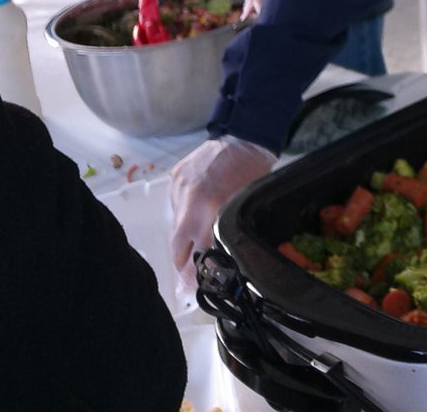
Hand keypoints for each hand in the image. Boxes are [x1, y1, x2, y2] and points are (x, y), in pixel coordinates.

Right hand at [168, 136, 275, 293]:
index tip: (192, 289)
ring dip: (184, 239)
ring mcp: (179, 189)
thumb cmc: (252, 174)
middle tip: (187, 278)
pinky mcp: (174, 178)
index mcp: (213, 209)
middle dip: (181, 265)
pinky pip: (175, 206)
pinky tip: (195, 215)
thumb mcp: (244, 208)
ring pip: (175, 226)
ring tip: (194, 246)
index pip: (198, 252)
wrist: (242, 139)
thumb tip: (218, 260)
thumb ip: (227, 233)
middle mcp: (191, 201)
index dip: (194, 273)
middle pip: (178, 245)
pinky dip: (183, 215)